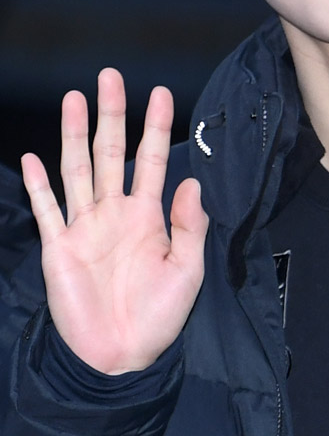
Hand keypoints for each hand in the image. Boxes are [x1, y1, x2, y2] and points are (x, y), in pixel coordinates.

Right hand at [21, 68, 207, 374]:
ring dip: (74, 135)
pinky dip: (38, 186)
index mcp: (148, 215)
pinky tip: (32, 159)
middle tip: (110, 77)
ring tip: (74, 99)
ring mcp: (85, 227)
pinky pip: (47, 211)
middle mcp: (115, 212)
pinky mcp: (59, 248)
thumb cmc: (158, 317)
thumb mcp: (187, 270)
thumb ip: (189, 226)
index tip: (161, 93)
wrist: (120, 359)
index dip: (157, 127)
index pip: (152, 159)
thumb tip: (190, 183)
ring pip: (78, 170)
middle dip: (112, 115)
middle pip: (110, 152)